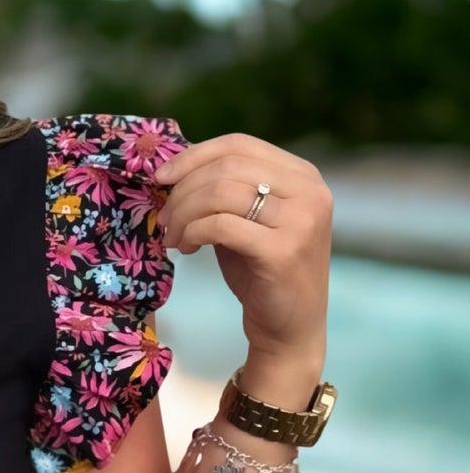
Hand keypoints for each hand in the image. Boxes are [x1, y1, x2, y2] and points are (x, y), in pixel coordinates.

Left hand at [153, 133, 331, 361]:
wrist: (289, 328)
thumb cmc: (262, 273)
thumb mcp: (247, 220)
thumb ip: (225, 190)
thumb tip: (175, 167)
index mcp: (303, 176)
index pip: (238, 144)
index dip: (193, 156)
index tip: (162, 178)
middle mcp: (310, 192)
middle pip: (227, 166)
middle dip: (183, 190)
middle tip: (164, 218)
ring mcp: (301, 220)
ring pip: (221, 193)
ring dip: (184, 213)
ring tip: (174, 236)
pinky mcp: (283, 251)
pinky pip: (220, 225)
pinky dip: (193, 232)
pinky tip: (187, 248)